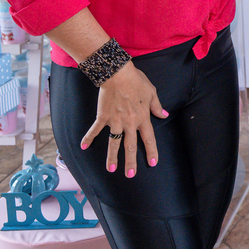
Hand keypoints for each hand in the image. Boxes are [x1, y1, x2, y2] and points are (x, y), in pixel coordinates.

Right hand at [79, 61, 166, 176]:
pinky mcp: (103, 116)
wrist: (118, 74)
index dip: (151, 151)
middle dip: (130, 162)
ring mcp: (115, 121)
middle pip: (130, 146)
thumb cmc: (136, 81)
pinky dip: (89, 138)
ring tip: (111, 169)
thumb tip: (164, 114)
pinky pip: (95, 130)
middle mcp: (129, 123)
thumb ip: (157, 106)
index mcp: (142, 118)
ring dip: (112, 157)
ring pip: (114, 143)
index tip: (152, 163)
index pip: (149, 138)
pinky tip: (83, 147)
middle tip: (130, 175)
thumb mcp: (152, 92)